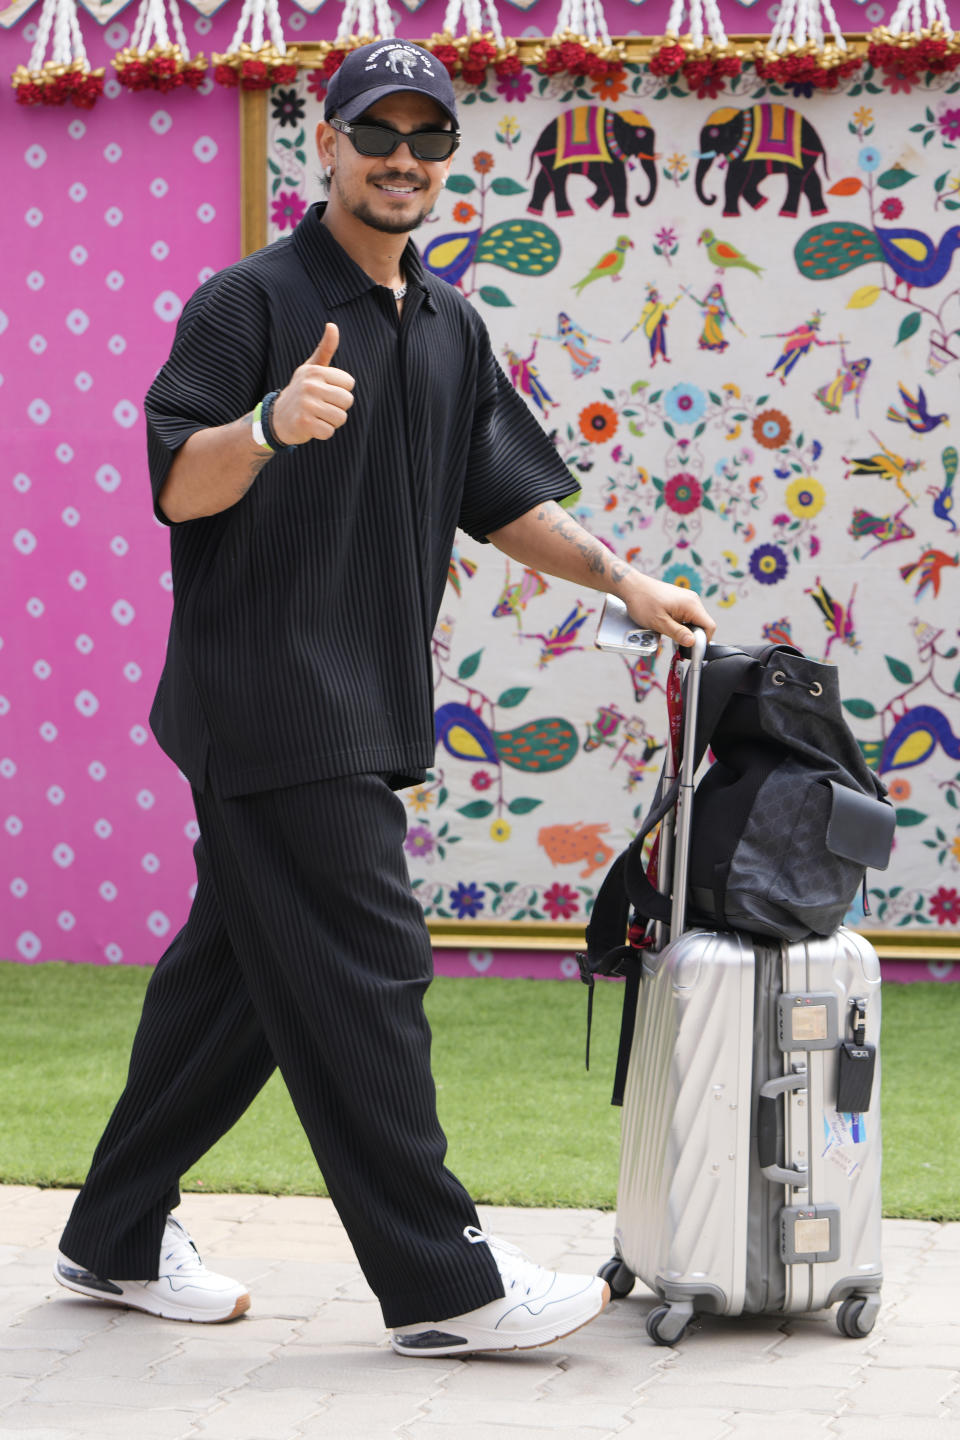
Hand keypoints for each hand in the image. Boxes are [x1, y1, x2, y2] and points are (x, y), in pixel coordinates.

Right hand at [270, 323, 354, 444]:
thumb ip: (325, 349)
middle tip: (322, 407)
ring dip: (332, 422)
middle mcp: (310, 386)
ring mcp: (306, 405)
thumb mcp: (311, 368)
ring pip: (340, 418)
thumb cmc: (301, 391)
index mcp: (315, 371)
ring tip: (317, 416)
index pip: (349, 384)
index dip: (341, 391)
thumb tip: (332, 325)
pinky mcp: (304, 423)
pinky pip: (329, 432)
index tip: (325, 392)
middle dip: (339, 408)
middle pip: (347, 401)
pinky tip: (312, 426)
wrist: (277, 418)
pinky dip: (323, 432)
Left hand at [619, 572, 716, 648]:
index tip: (690, 649)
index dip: (702, 641)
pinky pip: (687, 615)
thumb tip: (692, 642)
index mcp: (691, 605)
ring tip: (669, 631)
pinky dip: (680, 623)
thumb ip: (678, 633)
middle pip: (702, 624)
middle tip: (676, 642)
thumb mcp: (659, 622)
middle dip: (692, 636)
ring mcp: (687, 599)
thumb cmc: (643, 602)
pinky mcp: (680, 600)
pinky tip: (668, 625)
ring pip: (694, 621)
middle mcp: (692, 600)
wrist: (632, 586)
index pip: (709, 626)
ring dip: (685, 630)